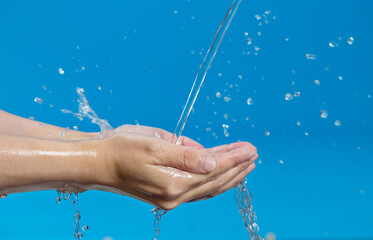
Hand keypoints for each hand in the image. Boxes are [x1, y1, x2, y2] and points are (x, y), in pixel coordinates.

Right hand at [94, 125, 257, 209]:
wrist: (98, 163)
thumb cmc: (122, 150)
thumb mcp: (153, 145)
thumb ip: (185, 155)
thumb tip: (212, 161)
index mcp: (173, 183)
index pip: (214, 170)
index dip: (234, 158)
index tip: (250, 148)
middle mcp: (175, 196)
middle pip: (215, 181)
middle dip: (237, 166)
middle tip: (254, 153)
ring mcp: (171, 198)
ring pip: (209, 188)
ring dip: (230, 176)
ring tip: (246, 164)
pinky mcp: (167, 195)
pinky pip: (199, 190)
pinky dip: (215, 182)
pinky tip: (223, 176)